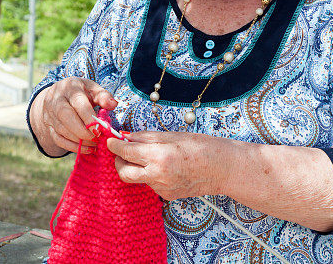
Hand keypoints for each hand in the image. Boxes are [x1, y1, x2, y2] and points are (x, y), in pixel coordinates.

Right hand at [36, 77, 116, 154]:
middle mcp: (56, 100)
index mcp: (70, 88)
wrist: (57, 94)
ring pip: (62, 130)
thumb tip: (113, 104)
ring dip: (80, 141)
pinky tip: (87, 149)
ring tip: (95, 144)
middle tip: (97, 138)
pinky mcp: (49, 127)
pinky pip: (59, 140)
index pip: (78, 103)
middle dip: (83, 131)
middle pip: (66, 117)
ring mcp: (50, 115)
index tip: (100, 129)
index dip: (89, 118)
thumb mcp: (92, 88)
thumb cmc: (80, 91)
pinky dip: (73, 147)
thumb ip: (103, 96)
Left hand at [106, 131, 229, 200]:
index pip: (126, 151)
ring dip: (136, 167)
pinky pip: (151, 184)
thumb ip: (146, 137)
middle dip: (118, 161)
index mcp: (158, 156)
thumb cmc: (201, 147)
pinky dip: (151, 174)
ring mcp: (162, 188)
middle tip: (122, 151)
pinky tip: (164, 167)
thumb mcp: (172, 135)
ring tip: (149, 156)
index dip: (114, 145)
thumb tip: (127, 137)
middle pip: (123, 172)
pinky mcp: (167, 196)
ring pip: (138, 178)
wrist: (222, 168)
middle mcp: (157, 175)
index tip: (110, 140)